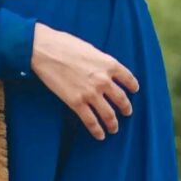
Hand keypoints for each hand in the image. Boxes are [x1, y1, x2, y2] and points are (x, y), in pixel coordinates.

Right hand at [30, 22, 139, 140]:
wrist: (45, 50)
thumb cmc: (65, 44)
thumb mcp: (90, 49)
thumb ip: (101, 62)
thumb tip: (104, 69)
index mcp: (109, 64)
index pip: (128, 78)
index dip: (133, 86)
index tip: (134, 91)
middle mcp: (103, 80)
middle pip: (121, 99)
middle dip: (126, 108)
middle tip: (127, 112)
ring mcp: (90, 93)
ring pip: (109, 114)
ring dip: (113, 124)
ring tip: (114, 128)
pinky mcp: (76, 103)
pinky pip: (91, 121)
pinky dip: (97, 130)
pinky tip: (100, 135)